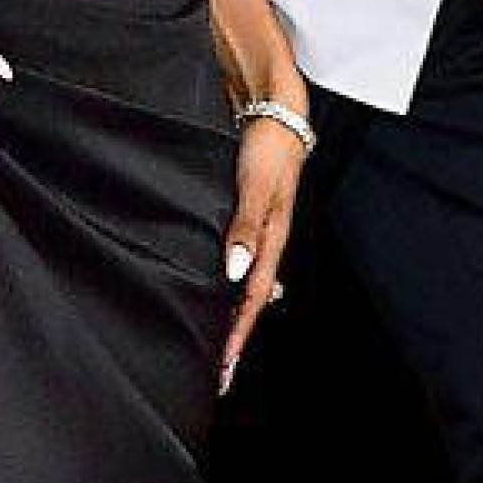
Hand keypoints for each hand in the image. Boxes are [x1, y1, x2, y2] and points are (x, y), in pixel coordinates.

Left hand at [218, 110, 309, 394]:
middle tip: (216, 375)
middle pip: (247, 300)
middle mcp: (263, 240)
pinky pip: (232, 258)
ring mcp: (252, 228)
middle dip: (232, 337)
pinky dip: (223, 283)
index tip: (222, 368)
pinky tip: (212, 290)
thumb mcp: (257, 186)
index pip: (251, 299)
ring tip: (210, 345)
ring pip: (240, 283)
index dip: (236, 334)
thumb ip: (247, 226)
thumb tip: (236, 273)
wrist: (272, 106)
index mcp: (272, 239)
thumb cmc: (267, 145)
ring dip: (226, 313)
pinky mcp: (240, 214)